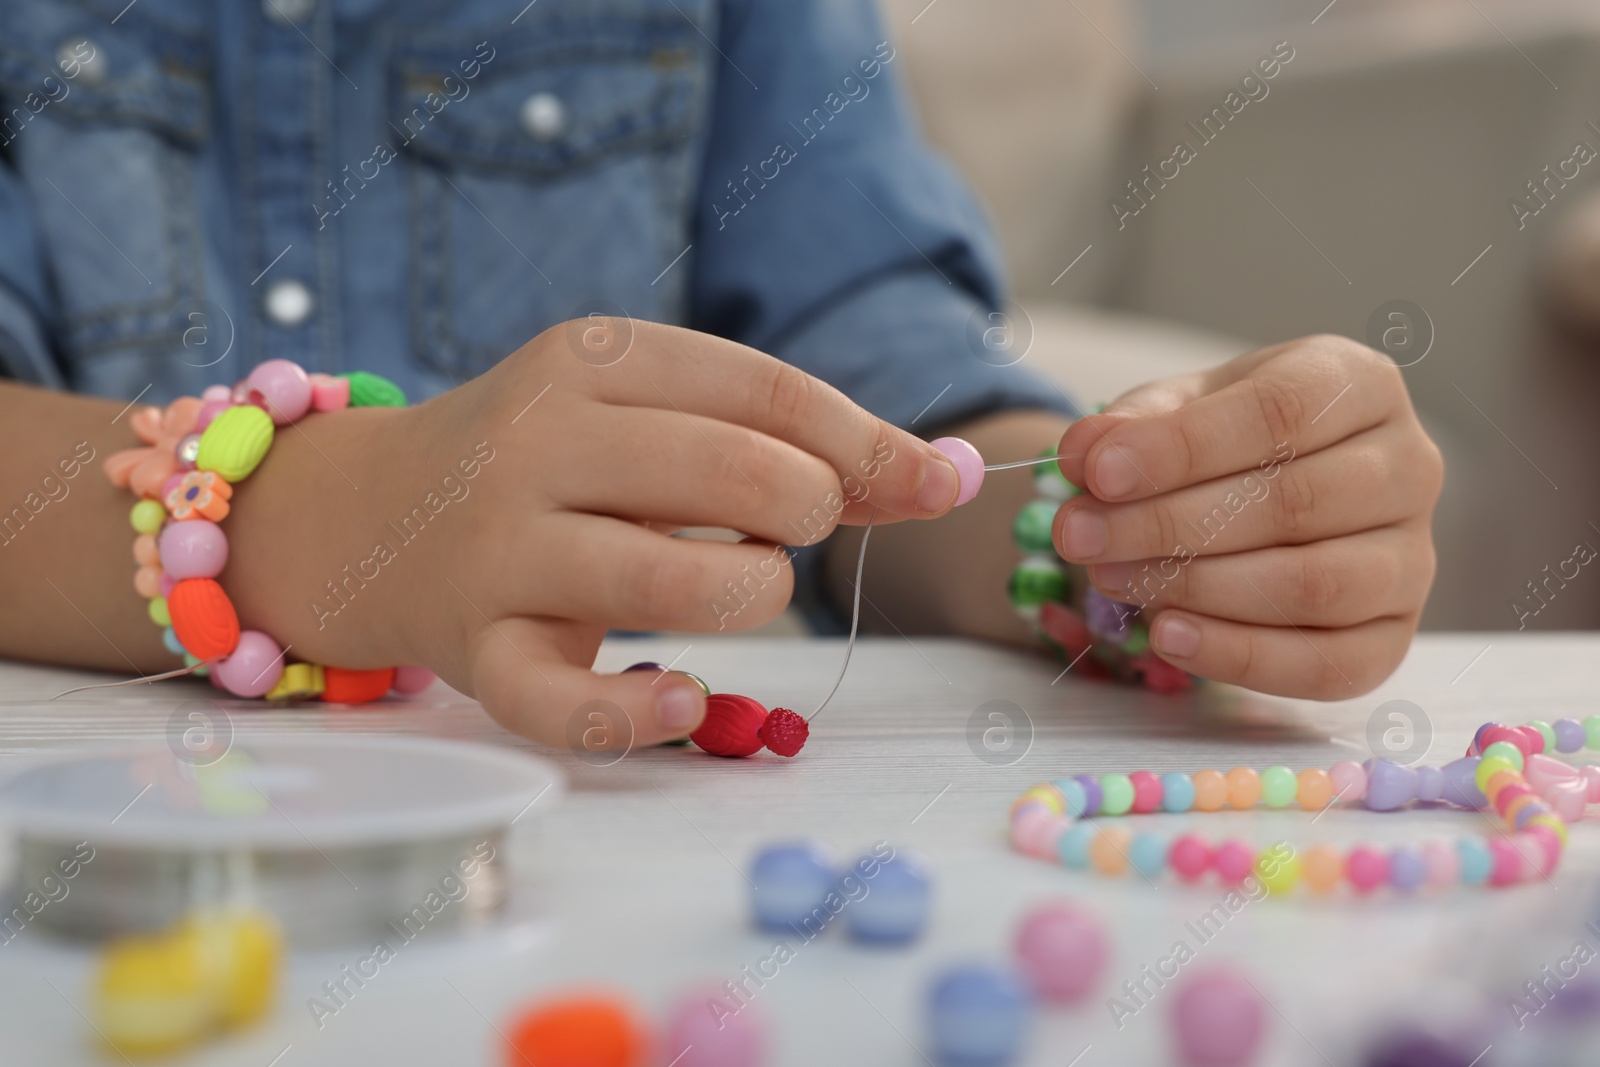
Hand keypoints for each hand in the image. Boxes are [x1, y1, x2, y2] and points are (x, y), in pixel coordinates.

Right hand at [224, 319, 961, 744]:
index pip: (770, 392)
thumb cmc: (560, 463)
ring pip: (668, 582)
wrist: (374, 514)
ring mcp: (499, 550)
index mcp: (596, 358)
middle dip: (805, 514)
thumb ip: (800, 443)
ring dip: (748, 597)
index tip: (932, 487)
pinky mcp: (474, 650)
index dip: (867, 446)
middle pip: (737, 474)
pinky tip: (689, 700)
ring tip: (740, 589)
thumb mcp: (658, 415)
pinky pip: (560, 699)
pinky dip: (639, 714)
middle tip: (787, 534)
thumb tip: (950, 474)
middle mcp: (541, 442)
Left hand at [1054, 334, 1442, 697]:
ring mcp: (1412, 557)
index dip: (1184, 446)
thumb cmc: (1225, 440)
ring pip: (1316, 584)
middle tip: (1080, 536)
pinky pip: (1331, 664)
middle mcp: (1408, 467)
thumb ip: (1132, 425)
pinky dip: (1243, 656)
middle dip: (1170, 524)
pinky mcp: (1394, 635)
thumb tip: (1086, 450)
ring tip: (1111, 579)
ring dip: (1198, 588)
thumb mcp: (1176, 409)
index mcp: (1362, 384)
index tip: (1099, 473)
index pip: (1282, 411)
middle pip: (1296, 502)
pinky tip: (1170, 636)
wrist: (1268, 490)